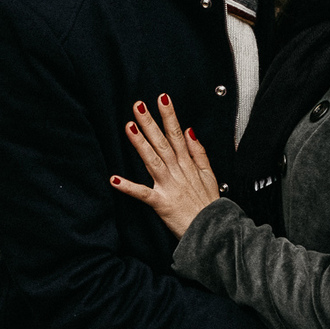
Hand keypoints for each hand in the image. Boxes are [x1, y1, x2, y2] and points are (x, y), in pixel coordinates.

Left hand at [111, 95, 220, 237]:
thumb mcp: (209, 175)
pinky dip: (129, 188)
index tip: (162, 98)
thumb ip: (199, 152)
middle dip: (151, 123)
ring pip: (153, 160)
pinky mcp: (162, 203)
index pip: (177, 134)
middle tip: (138, 105)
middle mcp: (178, 172)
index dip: (169, 115)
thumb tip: (189, 131)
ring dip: (140, 143)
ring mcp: (169, 186)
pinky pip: (143, 194)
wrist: (214, 230)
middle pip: (162, 143)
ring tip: (129, 127)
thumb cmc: (209, 205)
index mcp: (188, 165)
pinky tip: (114, 180)